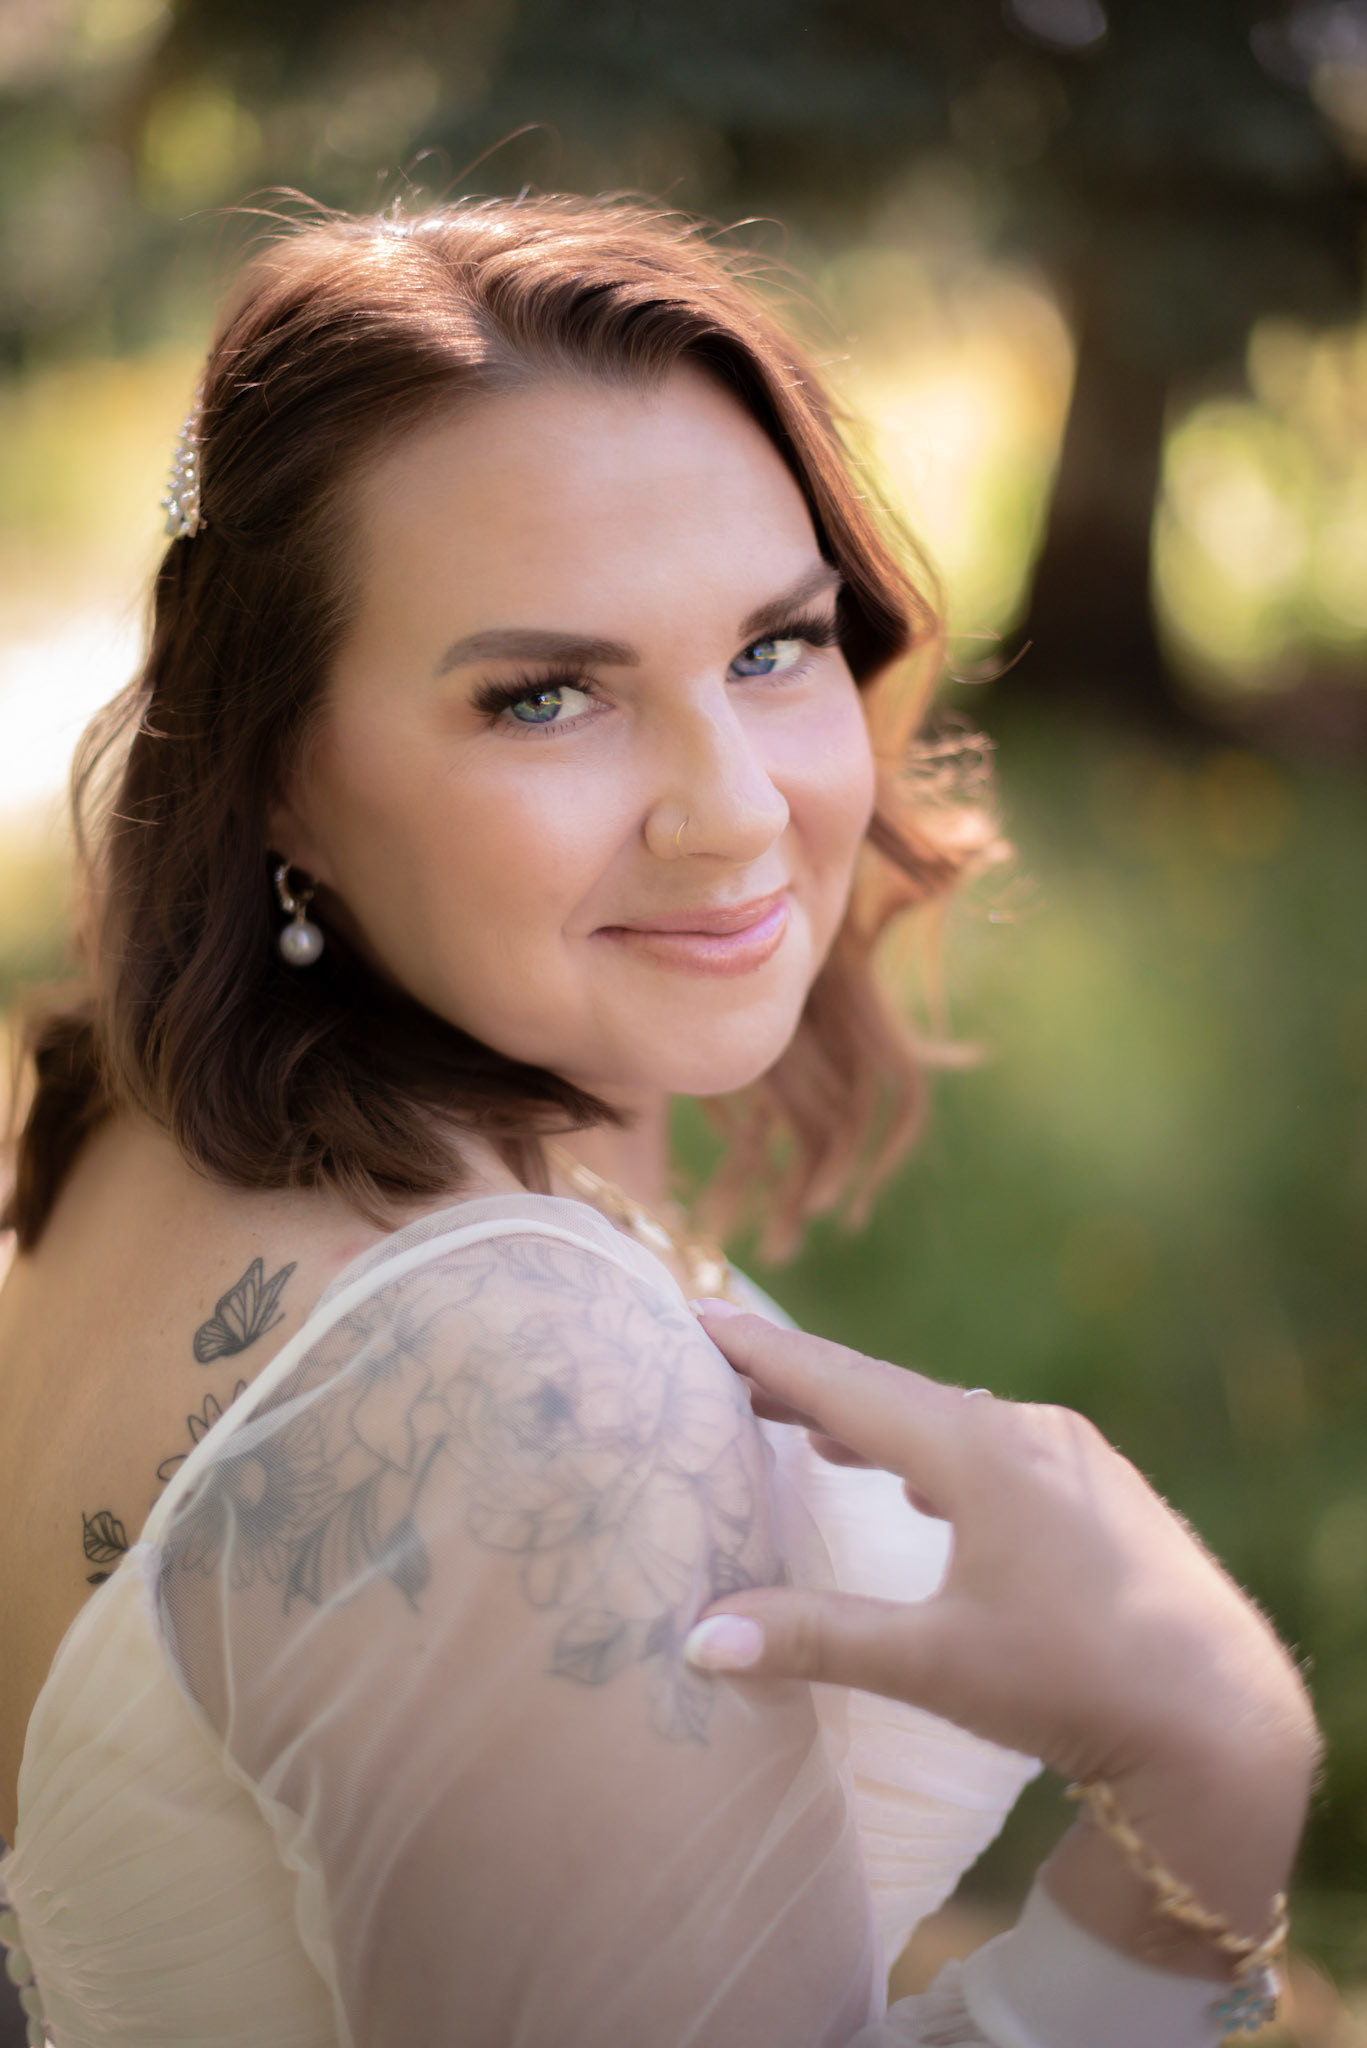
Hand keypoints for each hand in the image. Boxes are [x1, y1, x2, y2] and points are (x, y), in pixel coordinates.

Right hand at [685, 1307, 1318, 1967]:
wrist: (1221, 1718)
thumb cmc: (1075, 1685)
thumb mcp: (934, 1664)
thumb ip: (815, 1636)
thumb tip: (697, 1638)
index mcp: (979, 1453)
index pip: (845, 1387)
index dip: (766, 1354)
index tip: (701, 1311)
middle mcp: (1026, 1431)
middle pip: (889, 1392)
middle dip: (805, 1381)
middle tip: (728, 1361)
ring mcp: (1070, 1454)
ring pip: (944, 1418)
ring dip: (870, 1418)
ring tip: (804, 1420)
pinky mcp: (1097, 1485)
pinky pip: (989, 1443)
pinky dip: (929, 1447)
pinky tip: (914, 1478)